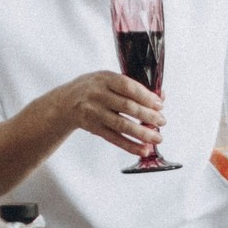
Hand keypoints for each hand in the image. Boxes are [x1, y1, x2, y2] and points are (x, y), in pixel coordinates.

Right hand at [42, 70, 163, 157]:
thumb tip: (160, 97)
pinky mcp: (93, 127)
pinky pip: (114, 138)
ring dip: (142, 133)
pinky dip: (130, 145)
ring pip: (121, 125)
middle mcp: (97, 94)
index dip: (146, 97)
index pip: (128, 87)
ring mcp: (94, 112)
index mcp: (105, 78)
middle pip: (127, 107)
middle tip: (162, 122)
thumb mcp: (108, 80)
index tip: (160, 105)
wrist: (65, 102)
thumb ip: (131, 87)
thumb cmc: (94, 89)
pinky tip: (143, 149)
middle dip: (148, 116)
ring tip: (157, 138)